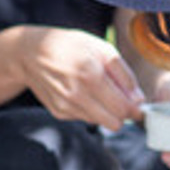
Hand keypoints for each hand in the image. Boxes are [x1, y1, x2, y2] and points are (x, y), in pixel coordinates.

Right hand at [18, 27, 142, 131]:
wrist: (30, 53)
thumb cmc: (70, 46)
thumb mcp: (101, 48)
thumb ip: (124, 74)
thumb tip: (139, 99)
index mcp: (91, 75)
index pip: (123, 108)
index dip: (136, 110)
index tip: (139, 105)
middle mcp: (77, 95)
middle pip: (114, 123)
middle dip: (123, 114)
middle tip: (122, 100)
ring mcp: (66, 106)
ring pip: (100, 123)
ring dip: (106, 112)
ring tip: (99, 91)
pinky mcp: (59, 113)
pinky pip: (85, 118)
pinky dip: (90, 110)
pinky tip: (82, 93)